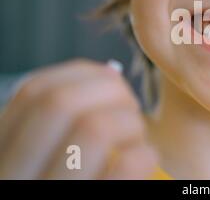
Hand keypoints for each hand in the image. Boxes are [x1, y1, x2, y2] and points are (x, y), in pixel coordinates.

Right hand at [0, 59, 157, 178]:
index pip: (33, 92)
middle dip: (110, 94)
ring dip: (130, 124)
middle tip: (131, 111)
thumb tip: (109, 71)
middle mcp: (13, 178)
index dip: (82, 76)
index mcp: (2, 156)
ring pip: (93, 128)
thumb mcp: (51, 157)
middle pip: (59, 103)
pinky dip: (144, 152)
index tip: (112, 83)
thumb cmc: (76, 178)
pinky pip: (125, 166)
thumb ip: (68, 121)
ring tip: (137, 140)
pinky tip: (145, 157)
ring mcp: (46, 196)